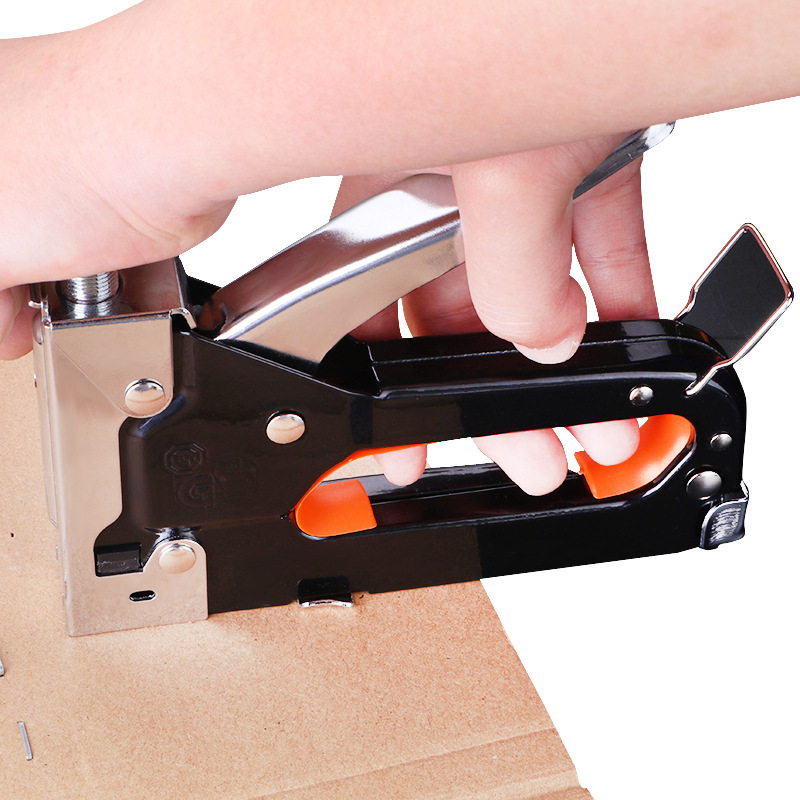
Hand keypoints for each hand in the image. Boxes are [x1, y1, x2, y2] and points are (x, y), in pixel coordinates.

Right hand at [335, 135, 656, 492]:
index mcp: (388, 189)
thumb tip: (546, 341)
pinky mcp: (585, 165)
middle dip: (498, 399)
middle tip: (530, 456)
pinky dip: (620, 305)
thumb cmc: (521, 27)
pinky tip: (632, 350)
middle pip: (459, 321)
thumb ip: (511, 276)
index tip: (402, 449)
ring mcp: (516, 180)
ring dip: (571, 366)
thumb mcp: (498, 170)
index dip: (380, 389)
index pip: (364, 311)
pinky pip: (600, 253)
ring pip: (534, 296)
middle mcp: (443, 191)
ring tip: (603, 424)